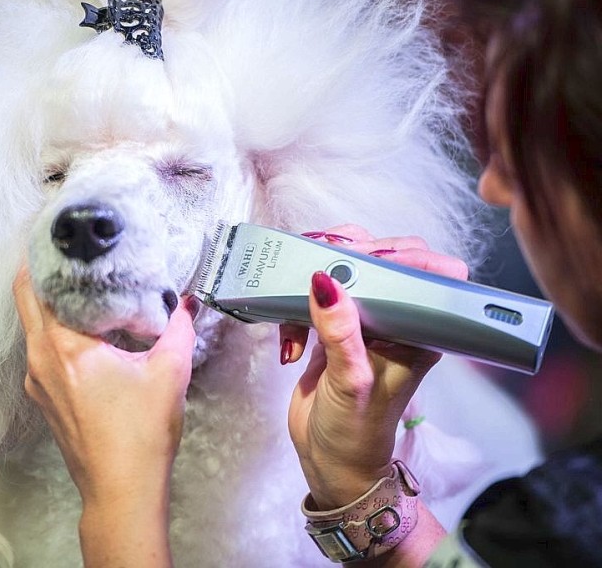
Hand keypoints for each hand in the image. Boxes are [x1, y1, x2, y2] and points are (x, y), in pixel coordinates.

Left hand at [12, 266, 197, 506]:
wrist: (121, 491)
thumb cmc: (141, 433)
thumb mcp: (169, 373)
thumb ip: (178, 329)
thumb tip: (187, 303)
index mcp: (64, 347)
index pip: (37, 286)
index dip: (45, 256)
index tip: (62, 236)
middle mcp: (39, 360)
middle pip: (27, 301)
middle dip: (43, 273)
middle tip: (72, 253)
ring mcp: (36, 382)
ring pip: (33, 327)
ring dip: (50, 304)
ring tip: (82, 286)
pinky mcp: (44, 399)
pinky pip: (41, 351)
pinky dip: (55, 331)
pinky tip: (85, 329)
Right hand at [283, 225, 467, 508]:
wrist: (330, 462)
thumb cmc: (356, 432)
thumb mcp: (350, 382)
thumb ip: (339, 332)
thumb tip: (324, 281)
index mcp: (418, 328)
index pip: (427, 271)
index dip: (399, 254)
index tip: (362, 255)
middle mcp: (396, 318)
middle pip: (382, 260)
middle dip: (347, 256)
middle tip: (320, 265)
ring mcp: (363, 320)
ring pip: (345, 271)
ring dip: (314, 282)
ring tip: (295, 302)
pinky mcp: (333, 327)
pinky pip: (316, 297)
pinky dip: (295, 308)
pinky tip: (290, 342)